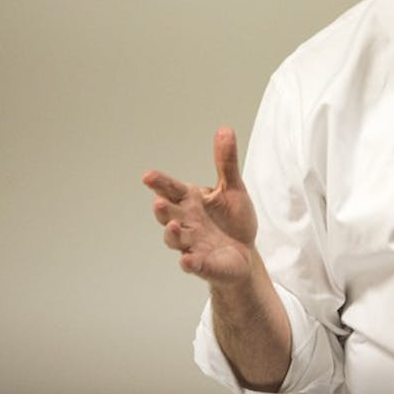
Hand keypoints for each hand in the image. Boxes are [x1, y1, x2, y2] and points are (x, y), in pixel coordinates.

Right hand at [143, 127, 257, 282]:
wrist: (244, 254)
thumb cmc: (232, 220)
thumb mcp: (233, 188)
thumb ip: (226, 162)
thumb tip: (225, 129)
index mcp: (191, 202)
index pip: (172, 190)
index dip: (160, 184)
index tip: (148, 176)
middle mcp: (187, 223)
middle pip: (168, 215)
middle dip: (162, 210)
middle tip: (158, 203)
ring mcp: (193, 245)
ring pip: (176, 240)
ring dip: (172, 234)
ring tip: (173, 226)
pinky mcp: (204, 265)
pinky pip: (194, 265)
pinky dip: (190, 263)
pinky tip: (187, 260)